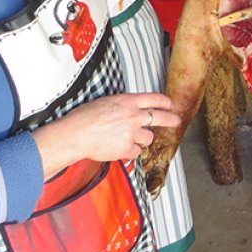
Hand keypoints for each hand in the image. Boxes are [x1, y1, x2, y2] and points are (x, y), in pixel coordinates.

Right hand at [33, 92, 179, 177]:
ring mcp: (132, 132)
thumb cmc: (84, 117)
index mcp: (128, 101)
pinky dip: (129, 152)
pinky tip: (119, 149)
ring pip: (148, 138)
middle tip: (176, 121)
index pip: (154, 99)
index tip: (169, 104)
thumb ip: (123, 106)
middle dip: (171, 120)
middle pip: (160, 117)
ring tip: (127, 139)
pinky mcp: (127, 147)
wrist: (76, 133)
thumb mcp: (106, 102)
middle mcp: (134, 116)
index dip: (164, 102)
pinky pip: (136, 152)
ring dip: (142, 140)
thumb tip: (131, 110)